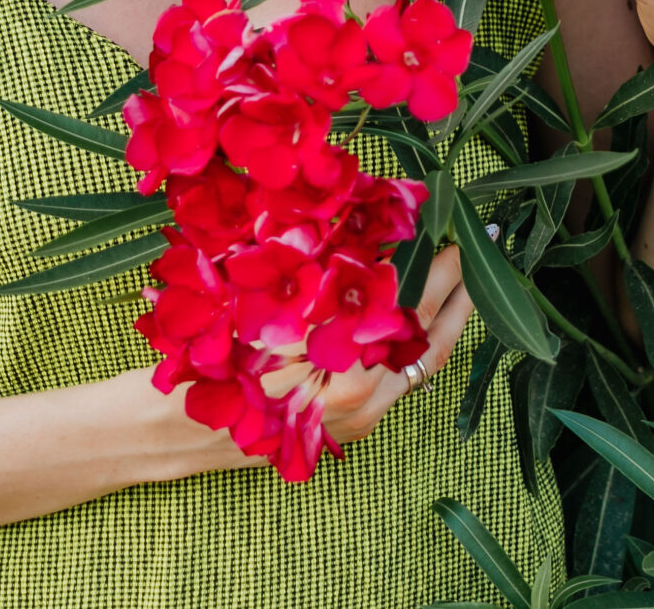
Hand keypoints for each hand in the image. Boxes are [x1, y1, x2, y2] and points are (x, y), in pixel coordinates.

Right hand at [135, 243, 477, 477]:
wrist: (175, 429)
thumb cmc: (210, 355)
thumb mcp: (262, 303)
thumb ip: (318, 275)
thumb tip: (367, 224)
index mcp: (336, 370)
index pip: (406, 312)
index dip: (433, 272)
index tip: (450, 236)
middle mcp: (357, 402)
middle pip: (429, 342)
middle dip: (458, 295)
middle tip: (478, 253)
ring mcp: (358, 421)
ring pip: (422, 365)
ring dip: (445, 321)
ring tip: (464, 281)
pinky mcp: (353, 428)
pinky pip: (401, 380)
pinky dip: (417, 344)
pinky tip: (425, 314)